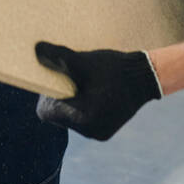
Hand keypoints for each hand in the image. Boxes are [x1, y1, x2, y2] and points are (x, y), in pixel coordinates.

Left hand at [34, 41, 162, 140]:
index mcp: (84, 119)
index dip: (47, 94)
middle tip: (70, 79)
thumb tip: (36, 49)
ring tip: (83, 83)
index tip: (57, 79)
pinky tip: (92, 91)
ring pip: (69, 118)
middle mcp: (90, 132)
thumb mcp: (84, 61)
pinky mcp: (104, 131)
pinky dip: (82, 105)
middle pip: (57, 116)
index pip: (47, 112)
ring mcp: (98, 133)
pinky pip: (82, 119)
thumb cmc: (114, 68)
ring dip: (71, 101)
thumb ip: (59, 57)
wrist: (147, 76)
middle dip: (59, 97)